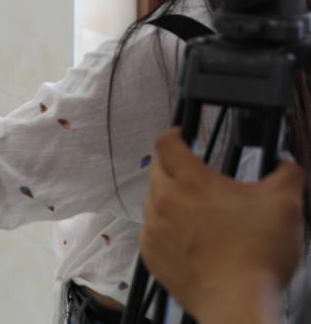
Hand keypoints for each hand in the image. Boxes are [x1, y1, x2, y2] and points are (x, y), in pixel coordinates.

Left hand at [140, 128, 303, 323]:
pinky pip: (151, 230)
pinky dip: (164, 227)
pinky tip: (187, 236)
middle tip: (193, 173)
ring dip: (168, 197)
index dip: (174, 133)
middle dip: (172, 165)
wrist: (238, 303)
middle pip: (156, 168)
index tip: (182, 134)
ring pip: (151, 199)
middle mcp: (165, 200)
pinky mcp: (151, 253)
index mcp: (191, 181)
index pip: (166, 142)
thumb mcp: (285, 204)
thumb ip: (286, 173)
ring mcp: (154, 227)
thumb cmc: (257, 255)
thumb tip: (285, 160)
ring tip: (194, 209)